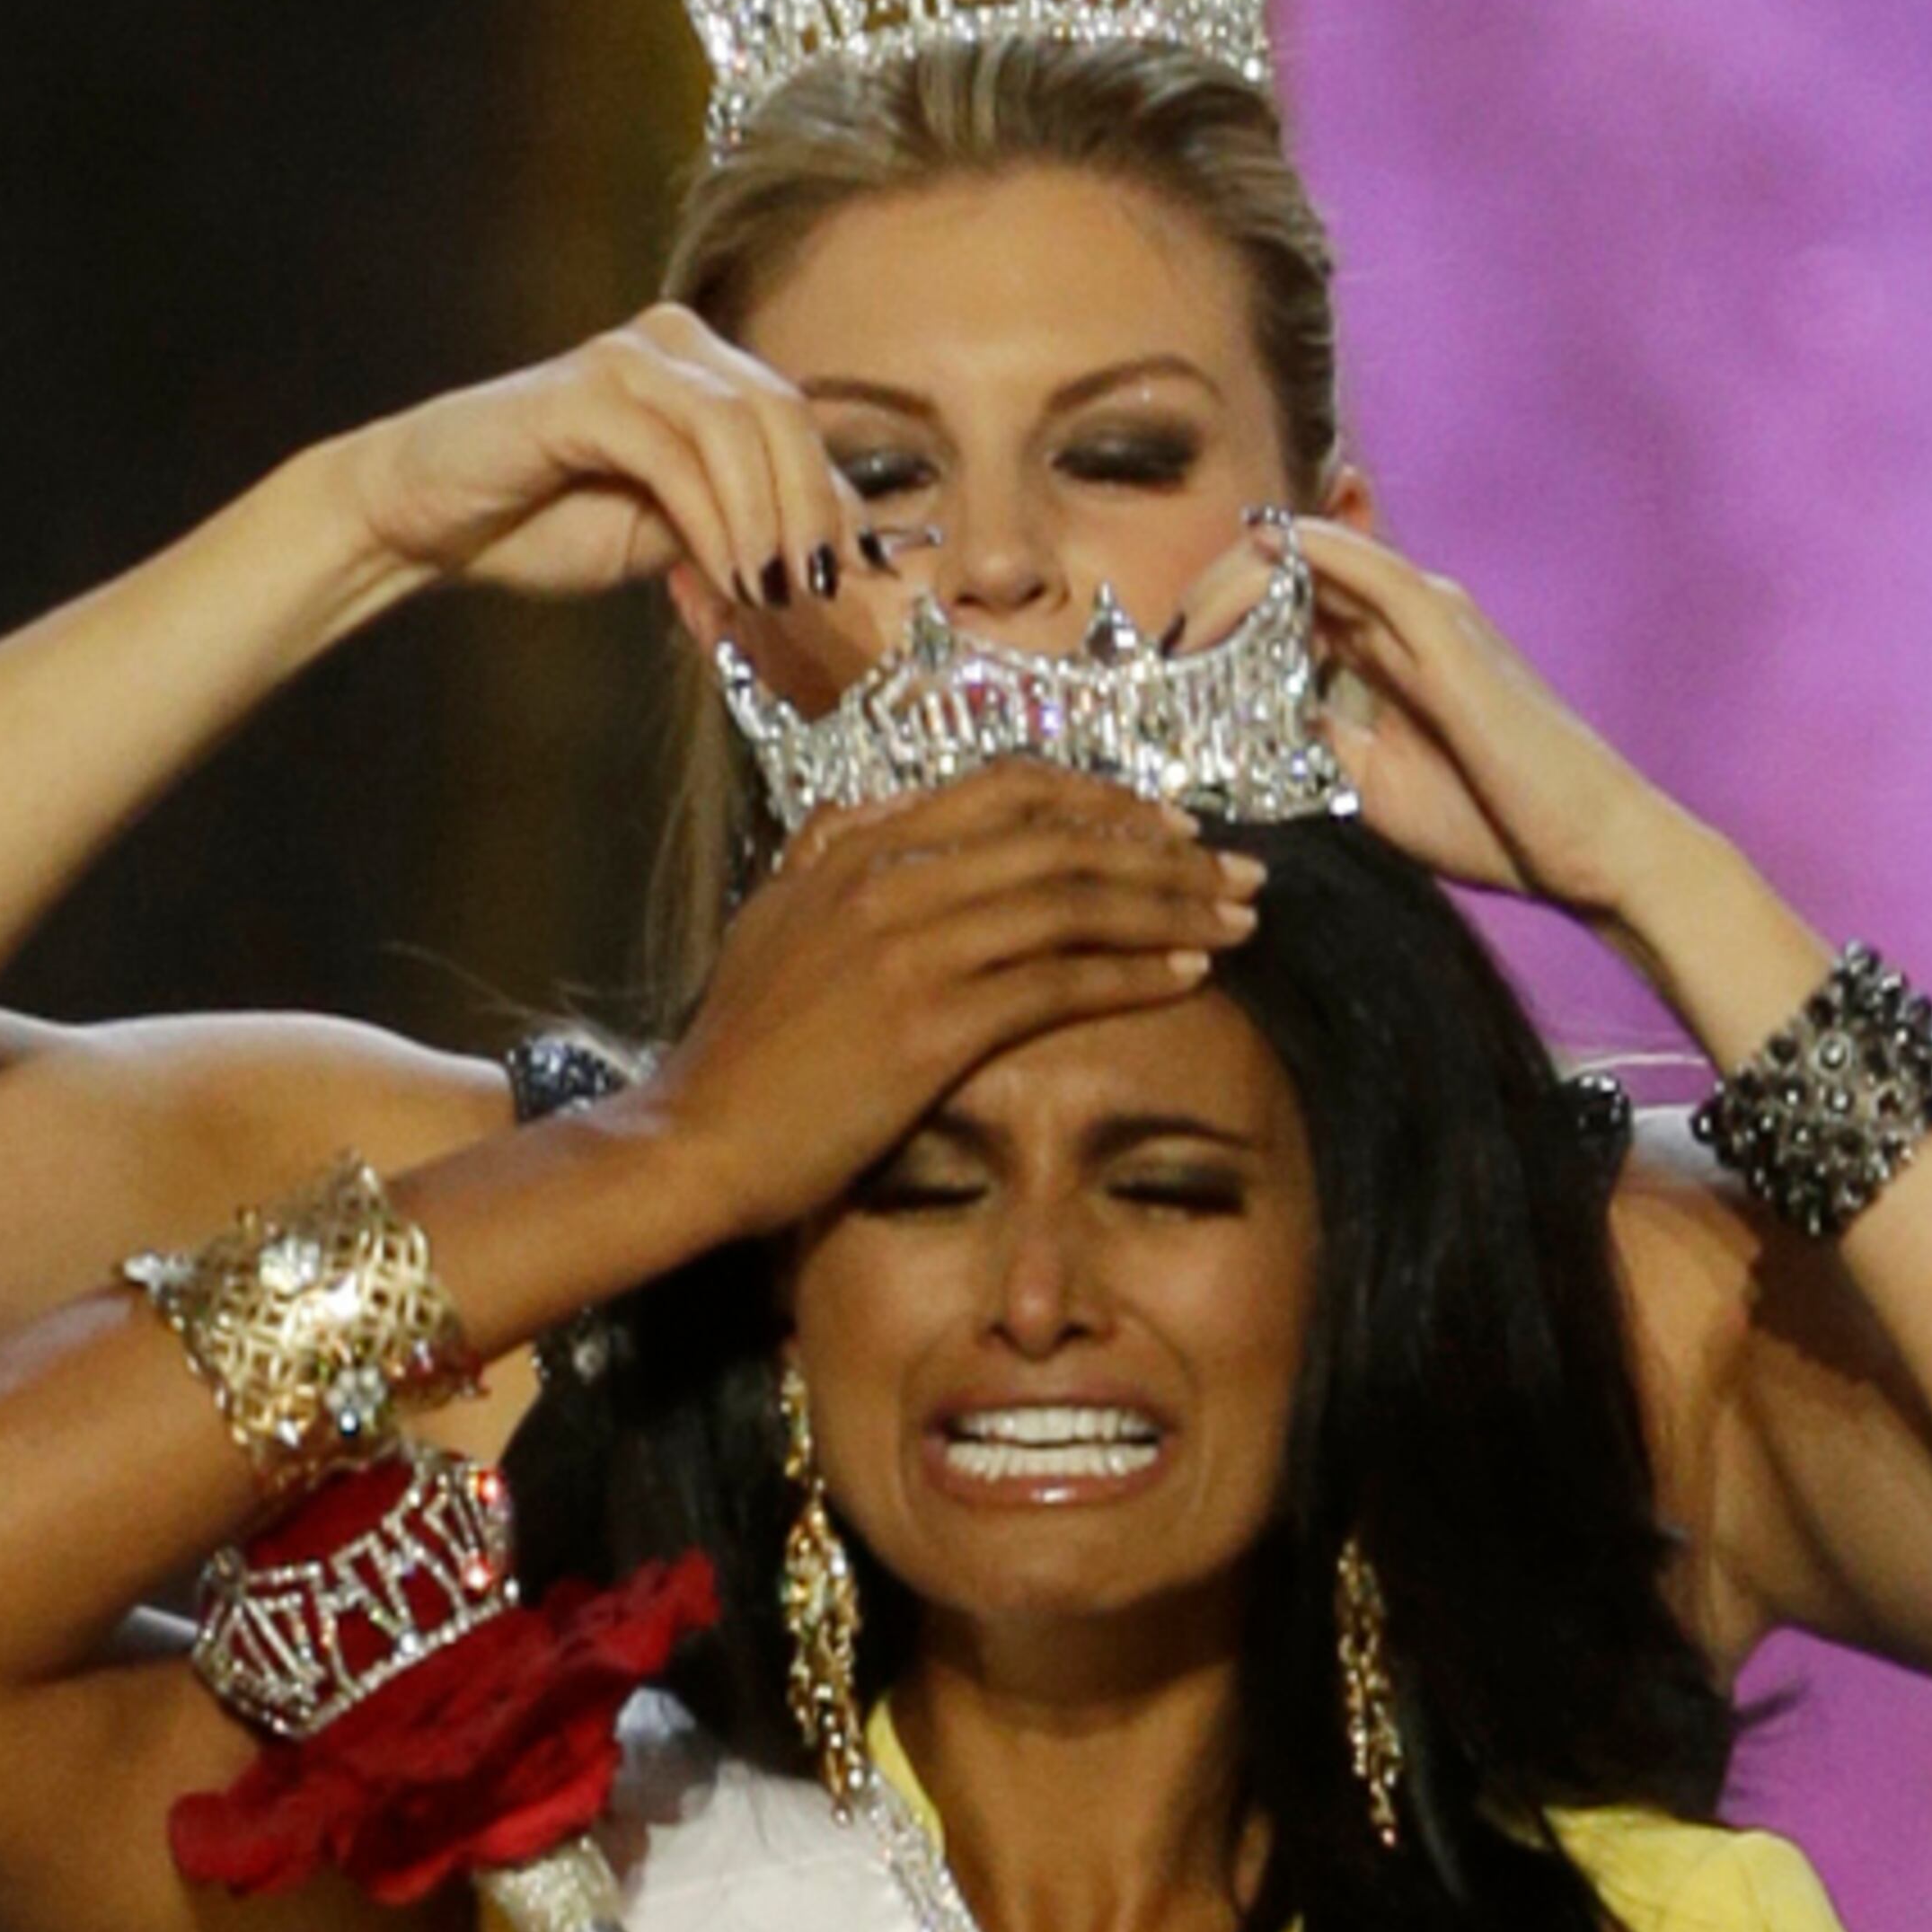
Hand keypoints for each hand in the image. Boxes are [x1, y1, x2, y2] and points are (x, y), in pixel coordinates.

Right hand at [341, 302, 879, 611]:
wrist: (430, 518)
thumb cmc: (543, 522)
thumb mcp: (669, 534)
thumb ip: (741, 529)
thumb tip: (832, 563)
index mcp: (705, 372)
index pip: (803, 427)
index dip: (841, 504)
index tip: (862, 582)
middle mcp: (674, 345)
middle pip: (787, 415)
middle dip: (814, 510)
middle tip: (818, 592)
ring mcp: (627, 360)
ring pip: (741, 428)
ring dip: (768, 521)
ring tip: (771, 594)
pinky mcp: (584, 392)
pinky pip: (676, 453)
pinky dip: (715, 520)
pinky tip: (729, 577)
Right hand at [642, 761, 1268, 1240]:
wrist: (692, 1141)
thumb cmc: (737, 1054)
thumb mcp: (772, 922)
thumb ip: (830, 860)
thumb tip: (882, 822)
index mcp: (851, 845)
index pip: (1003, 790)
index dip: (1099, 799)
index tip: (1164, 824)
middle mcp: (885, 877)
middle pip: (1056, 837)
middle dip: (1162, 850)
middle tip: (1238, 868)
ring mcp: (907, 946)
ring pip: (1070, 900)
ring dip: (1170, 905)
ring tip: (1238, 917)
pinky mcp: (929, 1023)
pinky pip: (1058, 980)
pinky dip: (1134, 972)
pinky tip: (1190, 974)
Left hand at [1171, 515, 1670, 912]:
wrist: (1587, 849)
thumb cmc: (1496, 822)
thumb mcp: (1371, 784)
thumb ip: (1314, 743)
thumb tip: (1236, 733)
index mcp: (1389, 648)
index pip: (1285, 605)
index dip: (1217, 620)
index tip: (1160, 668)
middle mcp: (1407, 614)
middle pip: (1286, 573)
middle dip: (1210, 600)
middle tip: (1151, 650)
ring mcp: (1431, 614)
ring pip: (1314, 560)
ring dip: (1237, 582)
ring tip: (1175, 628)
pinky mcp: (1449, 633)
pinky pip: (1369, 568)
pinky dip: (1310, 554)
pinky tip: (1260, 556)